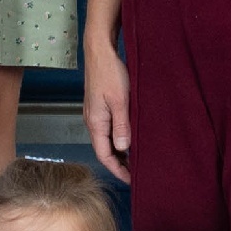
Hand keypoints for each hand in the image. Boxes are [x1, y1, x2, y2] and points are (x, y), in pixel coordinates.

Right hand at [79, 32, 134, 182]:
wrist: (99, 51)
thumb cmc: (110, 73)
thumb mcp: (120, 101)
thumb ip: (121, 126)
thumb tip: (123, 149)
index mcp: (96, 123)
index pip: (104, 155)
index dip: (117, 169)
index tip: (131, 179)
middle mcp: (93, 121)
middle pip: (104, 150)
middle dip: (119, 163)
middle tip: (138, 172)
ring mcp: (95, 114)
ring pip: (106, 140)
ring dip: (120, 151)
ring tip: (136, 158)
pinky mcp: (99, 106)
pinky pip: (108, 129)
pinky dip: (118, 138)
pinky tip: (130, 137)